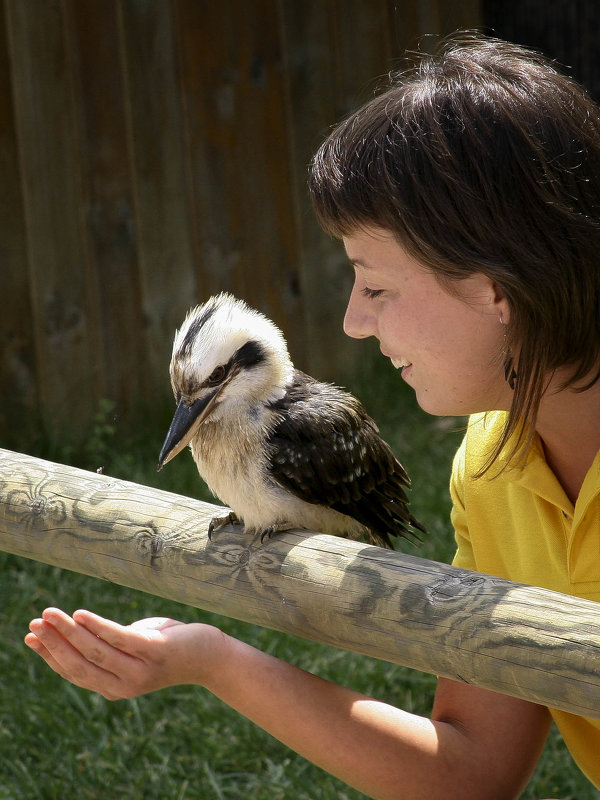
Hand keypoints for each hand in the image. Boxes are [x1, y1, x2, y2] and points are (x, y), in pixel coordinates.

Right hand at [25, 607, 228, 699]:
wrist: (210, 656)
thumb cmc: (168, 647)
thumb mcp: (133, 648)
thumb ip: (108, 646)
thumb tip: (79, 628)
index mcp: (114, 687)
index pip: (73, 672)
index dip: (50, 655)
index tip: (30, 637)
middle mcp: (123, 684)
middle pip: (79, 664)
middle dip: (53, 642)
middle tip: (35, 622)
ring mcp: (140, 669)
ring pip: (95, 651)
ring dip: (69, 632)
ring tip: (50, 613)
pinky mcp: (155, 650)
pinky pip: (121, 638)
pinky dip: (98, 627)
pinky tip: (81, 614)